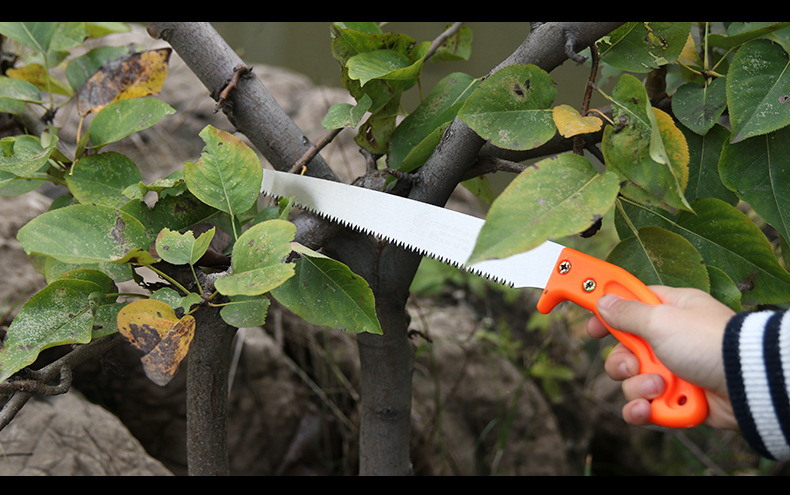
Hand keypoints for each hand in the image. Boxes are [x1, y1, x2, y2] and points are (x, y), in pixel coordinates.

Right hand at [587, 286, 737, 428]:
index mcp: (669, 311)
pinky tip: (651, 408)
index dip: (607, 316)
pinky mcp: (676, 398)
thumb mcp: (660, 319)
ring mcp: (673, 370)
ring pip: (632, 381)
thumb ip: (627, 312)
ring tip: (660, 386)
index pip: (629, 307)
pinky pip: (644, 406)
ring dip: (639, 386)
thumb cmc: (707, 342)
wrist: (745, 384)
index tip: (591, 326)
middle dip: (622, 362)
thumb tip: (603, 301)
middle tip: (634, 363)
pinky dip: (645, 409)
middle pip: (624, 351)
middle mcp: (669, 340)